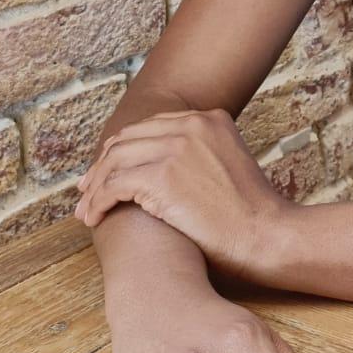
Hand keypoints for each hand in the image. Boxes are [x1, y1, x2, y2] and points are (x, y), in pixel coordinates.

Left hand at [74, 108, 287, 279]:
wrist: (266, 233)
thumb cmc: (249, 214)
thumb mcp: (229, 164)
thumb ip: (199, 155)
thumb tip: (161, 171)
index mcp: (210, 118)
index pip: (150, 128)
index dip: (123, 151)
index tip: (107, 172)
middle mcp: (192, 124)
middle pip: (127, 139)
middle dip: (102, 167)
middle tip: (86, 191)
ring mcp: (177, 146)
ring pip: (115, 161)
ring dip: (95, 187)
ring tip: (85, 211)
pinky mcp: (163, 175)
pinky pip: (114, 185)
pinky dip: (98, 202)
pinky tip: (94, 218)